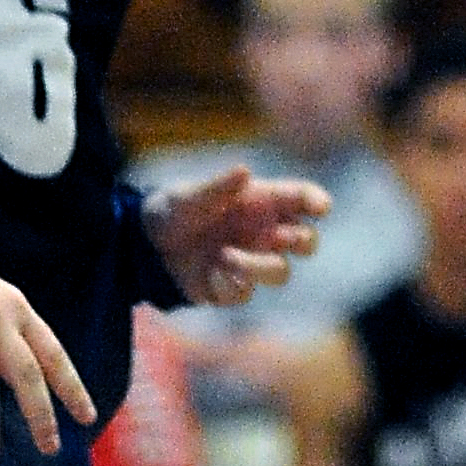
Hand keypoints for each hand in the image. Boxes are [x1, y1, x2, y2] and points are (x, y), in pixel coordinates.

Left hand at [147, 167, 327, 310]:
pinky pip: (244, 294)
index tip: (321, 208)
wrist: (144, 248)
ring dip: (257, 266)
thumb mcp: (188, 197)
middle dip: (302, 242)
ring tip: (224, 257)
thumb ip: (217, 187)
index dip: (316, 202)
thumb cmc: (174, 211)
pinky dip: (227, 285)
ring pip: (280, 272)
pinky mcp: (232, 288)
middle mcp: (263, 233)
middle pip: (306, 241)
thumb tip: (244, 171)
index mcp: (261, 202)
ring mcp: (251, 261)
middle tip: (282, 238)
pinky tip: (208, 275)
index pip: (300, 199)